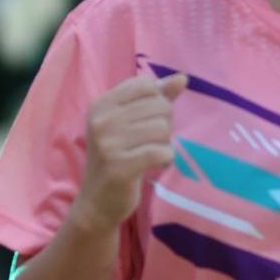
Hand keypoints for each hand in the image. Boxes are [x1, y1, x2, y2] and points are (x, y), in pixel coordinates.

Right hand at [79, 71, 187, 226]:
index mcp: (102, 104)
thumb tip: (183, 78)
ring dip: (165, 143)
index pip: (146, 84)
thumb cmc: (118, 158)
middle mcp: (101, 120)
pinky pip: (161, 152)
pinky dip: (166, 159)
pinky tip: (157, 166)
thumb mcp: (131, 123)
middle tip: (151, 142)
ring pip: (162, 128)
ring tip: (152, 154)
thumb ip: (156, 98)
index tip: (147, 122)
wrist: (97, 202)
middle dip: (164, 124)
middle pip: (158, 106)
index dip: (158, 102)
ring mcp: (108, 143)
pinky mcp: (119, 166)